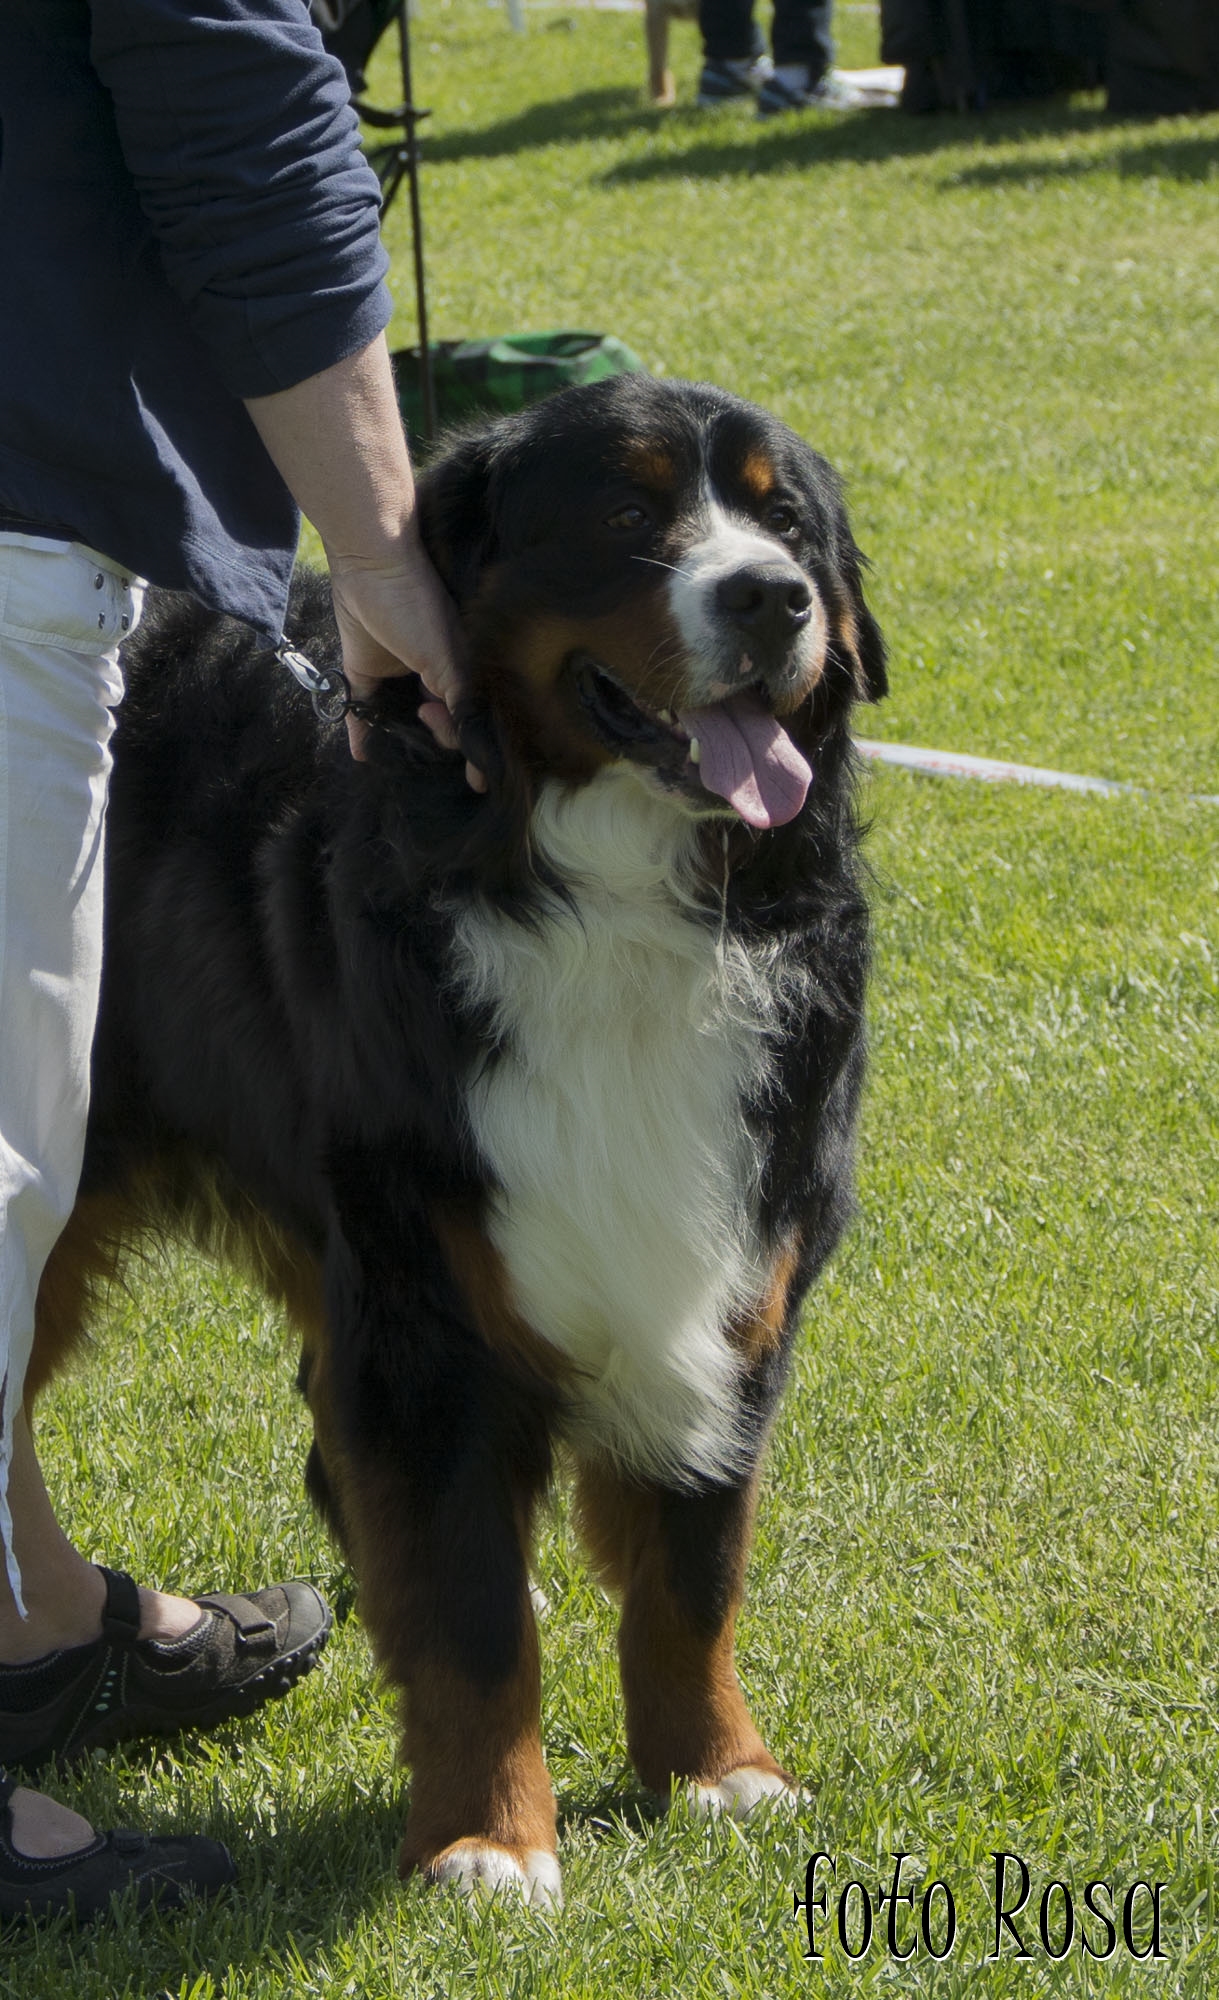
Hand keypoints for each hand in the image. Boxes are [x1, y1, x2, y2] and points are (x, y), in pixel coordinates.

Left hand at [328, 536, 483, 786]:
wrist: (372, 561)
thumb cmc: (420, 607)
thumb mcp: (450, 662)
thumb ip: (465, 707)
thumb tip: (482, 760)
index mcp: (461, 673)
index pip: (469, 723)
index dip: (469, 744)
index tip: (469, 769)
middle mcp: (432, 678)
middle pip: (436, 726)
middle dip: (434, 738)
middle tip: (426, 714)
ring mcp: (397, 676)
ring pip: (401, 722)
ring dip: (400, 741)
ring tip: (397, 755)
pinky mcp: (362, 671)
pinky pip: (361, 710)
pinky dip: (361, 733)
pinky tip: (363, 754)